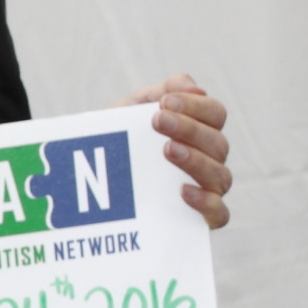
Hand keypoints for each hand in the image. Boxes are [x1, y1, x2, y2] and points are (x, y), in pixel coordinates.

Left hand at [112, 71, 231, 228]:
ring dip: (197, 160)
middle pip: (219, 144)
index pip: (215, 114)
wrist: (85, 180)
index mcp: (199, 130)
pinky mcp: (200, 219)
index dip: (195, 106)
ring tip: (168, 150)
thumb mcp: (131, 110)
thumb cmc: (116, 141)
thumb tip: (195, 87)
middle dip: (189, 129)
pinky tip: (183, 191)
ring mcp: (208, 190)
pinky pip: (219, 214)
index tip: (164, 102)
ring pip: (221, 176)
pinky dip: (207, 202)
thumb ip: (161, 91)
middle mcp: (210, 160)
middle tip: (158, 122)